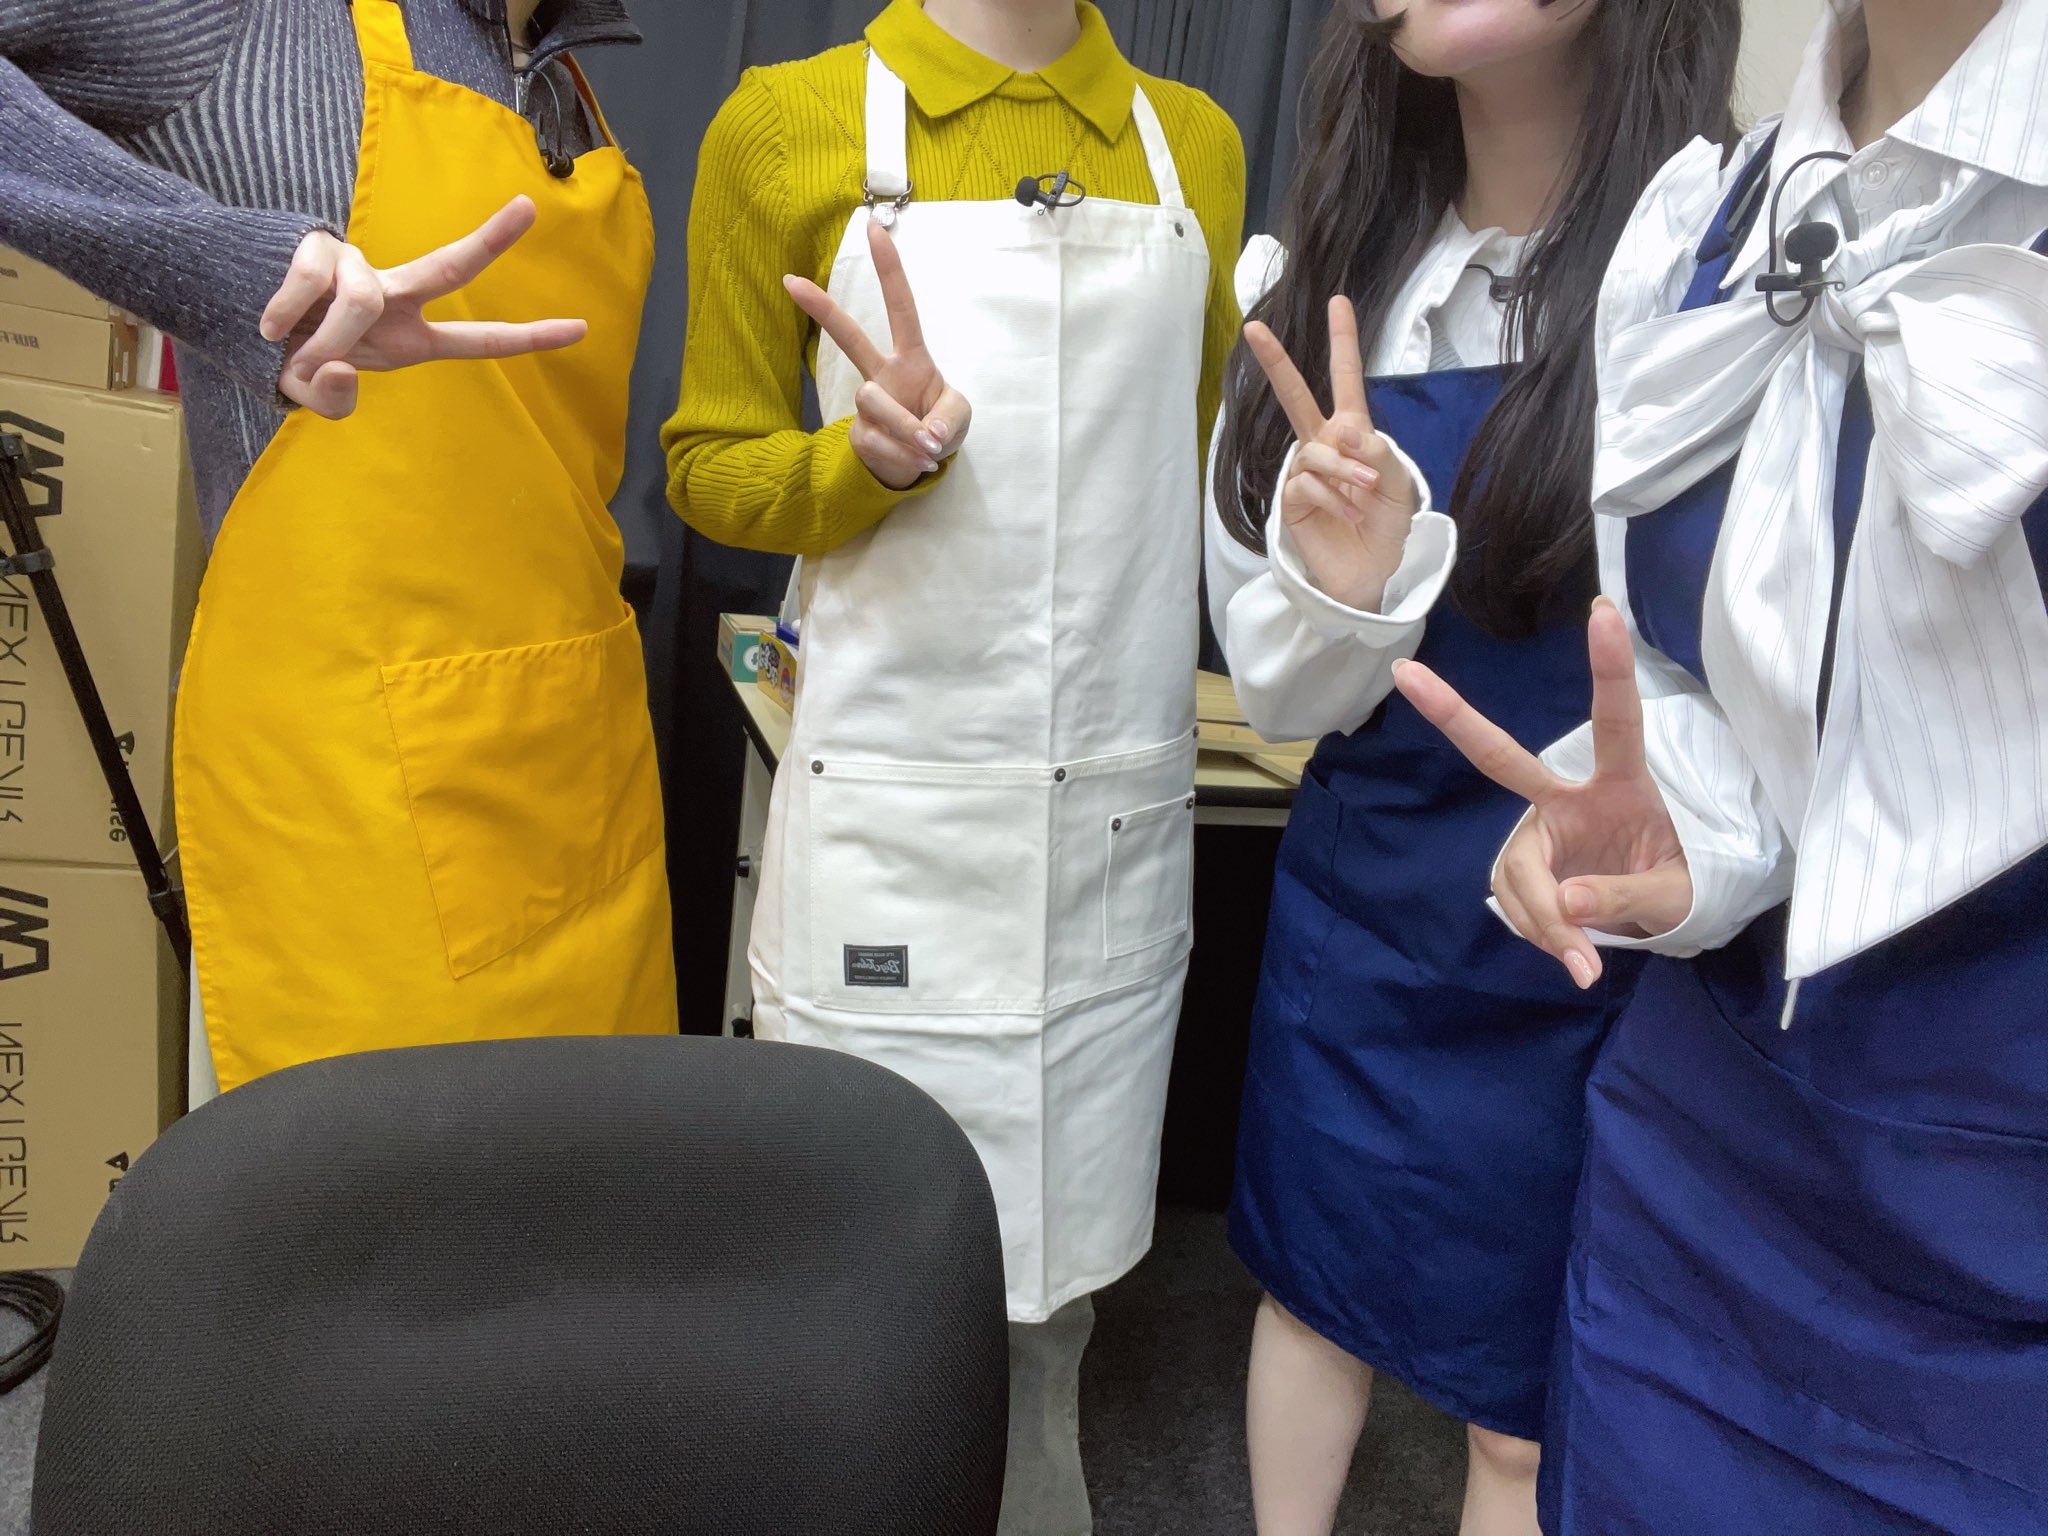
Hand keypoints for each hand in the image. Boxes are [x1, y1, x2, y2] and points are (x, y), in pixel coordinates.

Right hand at [262, 196, 588, 419]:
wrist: (233, 314)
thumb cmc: (292, 356)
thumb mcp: (314, 391)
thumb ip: (332, 400)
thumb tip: (341, 368)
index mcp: (410, 338)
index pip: (477, 340)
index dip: (527, 338)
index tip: (581, 329)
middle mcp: (395, 297)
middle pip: (449, 266)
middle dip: (490, 240)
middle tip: (530, 206)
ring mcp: (359, 267)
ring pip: (361, 301)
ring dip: (324, 339)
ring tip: (296, 355)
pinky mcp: (317, 247)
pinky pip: (311, 282)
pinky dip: (287, 315)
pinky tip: (269, 328)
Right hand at [784, 221, 971, 490]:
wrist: (919, 466)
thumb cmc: (939, 427)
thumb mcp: (958, 420)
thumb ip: (947, 421)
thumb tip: (924, 437)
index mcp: (910, 358)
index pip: (901, 307)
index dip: (889, 269)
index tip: (872, 228)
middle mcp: (882, 374)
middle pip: (849, 337)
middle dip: (821, 309)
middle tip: (789, 280)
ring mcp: (867, 404)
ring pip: (873, 402)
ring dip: (906, 429)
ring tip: (925, 447)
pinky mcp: (858, 433)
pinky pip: (879, 442)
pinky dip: (904, 456)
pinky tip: (911, 460)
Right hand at [1243, 297, 1418, 611]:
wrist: (1371, 574)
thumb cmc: (1387, 525)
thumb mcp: (1399, 485)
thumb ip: (1379, 453)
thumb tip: (1345, 432)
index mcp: (1353, 433)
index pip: (1345, 380)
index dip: (1343, 341)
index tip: (1337, 302)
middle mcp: (1323, 445)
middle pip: (1295, 398)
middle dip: (1277, 363)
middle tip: (1255, 329)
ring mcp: (1304, 472)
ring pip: (1315, 452)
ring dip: (1344, 471)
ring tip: (1363, 494)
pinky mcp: (1291, 501)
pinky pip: (1305, 484)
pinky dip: (1330, 497)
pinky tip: (1344, 514)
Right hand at [1392, 598, 1692, 988]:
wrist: (1660, 917)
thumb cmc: (1682, 885)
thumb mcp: (1676, 895)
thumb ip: (1626, 896)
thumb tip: (1564, 904)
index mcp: (1623, 783)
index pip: (1616, 721)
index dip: (1610, 669)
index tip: (1604, 613)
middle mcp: (1569, 797)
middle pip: (1501, 758)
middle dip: (1454, 716)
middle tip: (1407, 676)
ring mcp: (1541, 831)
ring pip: (1518, 871)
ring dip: (1543, 920)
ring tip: (1583, 965)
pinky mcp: (1527, 867)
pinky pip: (1518, 902)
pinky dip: (1542, 935)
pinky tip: (1571, 957)